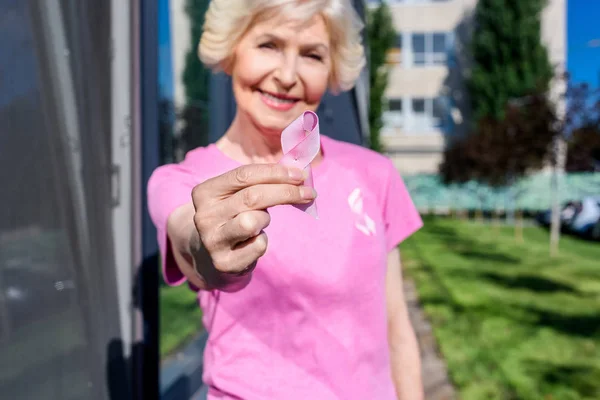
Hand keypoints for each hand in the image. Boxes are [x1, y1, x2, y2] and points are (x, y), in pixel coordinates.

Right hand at [191, 164, 315, 275]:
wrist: (209, 256)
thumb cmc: (232, 217)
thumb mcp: (237, 196)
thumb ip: (261, 182)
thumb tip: (299, 172)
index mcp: (205, 193)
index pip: (244, 175)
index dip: (275, 173)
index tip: (300, 174)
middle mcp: (204, 216)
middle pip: (253, 196)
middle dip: (286, 192)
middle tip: (308, 192)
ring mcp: (212, 241)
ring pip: (253, 221)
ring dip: (265, 218)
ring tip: (261, 221)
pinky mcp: (224, 262)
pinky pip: (258, 246)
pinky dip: (262, 241)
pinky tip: (253, 242)